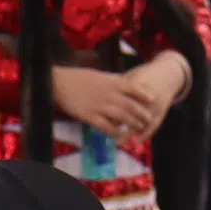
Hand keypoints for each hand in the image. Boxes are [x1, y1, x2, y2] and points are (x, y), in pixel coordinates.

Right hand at [52, 57, 184, 148]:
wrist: (58, 82)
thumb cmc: (78, 77)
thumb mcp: (99, 75)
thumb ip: (112, 80)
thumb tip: (124, 81)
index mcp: (111, 82)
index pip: (133, 88)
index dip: (144, 95)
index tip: (152, 100)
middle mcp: (109, 94)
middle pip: (131, 106)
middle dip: (142, 113)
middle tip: (149, 120)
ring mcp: (100, 106)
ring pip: (122, 117)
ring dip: (132, 124)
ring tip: (138, 128)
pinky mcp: (90, 117)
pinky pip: (107, 127)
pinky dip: (115, 132)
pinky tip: (120, 134)